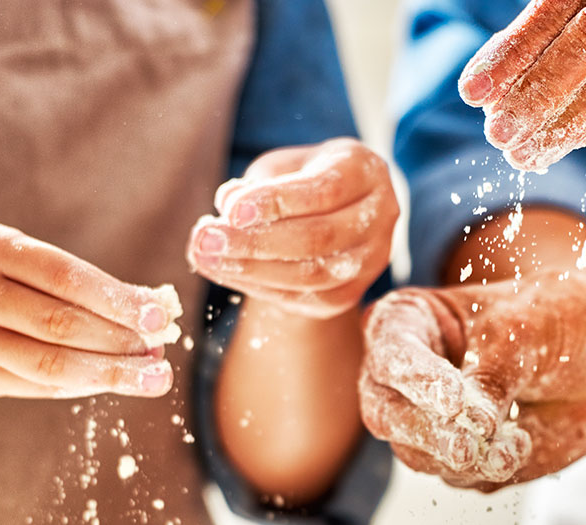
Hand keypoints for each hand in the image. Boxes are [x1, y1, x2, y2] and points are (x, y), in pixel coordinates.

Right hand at [0, 223, 179, 398]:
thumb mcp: (24, 260)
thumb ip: (80, 284)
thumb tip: (155, 311)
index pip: (66, 277)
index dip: (117, 300)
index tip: (160, 317)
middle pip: (61, 325)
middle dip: (119, 342)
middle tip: (160, 353)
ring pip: (51, 364)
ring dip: (110, 373)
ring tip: (152, 376)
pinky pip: (40, 387)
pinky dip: (84, 386)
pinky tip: (114, 382)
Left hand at [187, 138, 397, 317]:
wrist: (338, 212)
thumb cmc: (305, 178)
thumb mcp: (284, 166)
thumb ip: (259, 183)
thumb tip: (227, 205)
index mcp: (366, 172)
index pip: (324, 191)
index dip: (276, 202)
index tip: (230, 209)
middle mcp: (380, 218)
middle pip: (318, 239)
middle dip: (255, 242)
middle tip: (206, 239)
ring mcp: (371, 261)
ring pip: (311, 276)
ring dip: (251, 270)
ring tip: (205, 257)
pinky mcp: (351, 294)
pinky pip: (305, 298)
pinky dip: (259, 287)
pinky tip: (225, 272)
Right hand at [359, 272, 585, 489]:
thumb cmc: (558, 320)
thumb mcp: (530, 328)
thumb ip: (495, 374)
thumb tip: (474, 426)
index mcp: (407, 323)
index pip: (392, 354)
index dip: (418, 380)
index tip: (454, 401)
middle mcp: (403, 377)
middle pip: (385, 414)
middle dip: (428, 434)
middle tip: (467, 448)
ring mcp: (424, 422)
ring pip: (417, 455)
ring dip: (466, 458)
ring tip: (516, 446)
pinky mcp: (452, 459)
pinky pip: (458, 478)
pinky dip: (489, 469)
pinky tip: (523, 443)